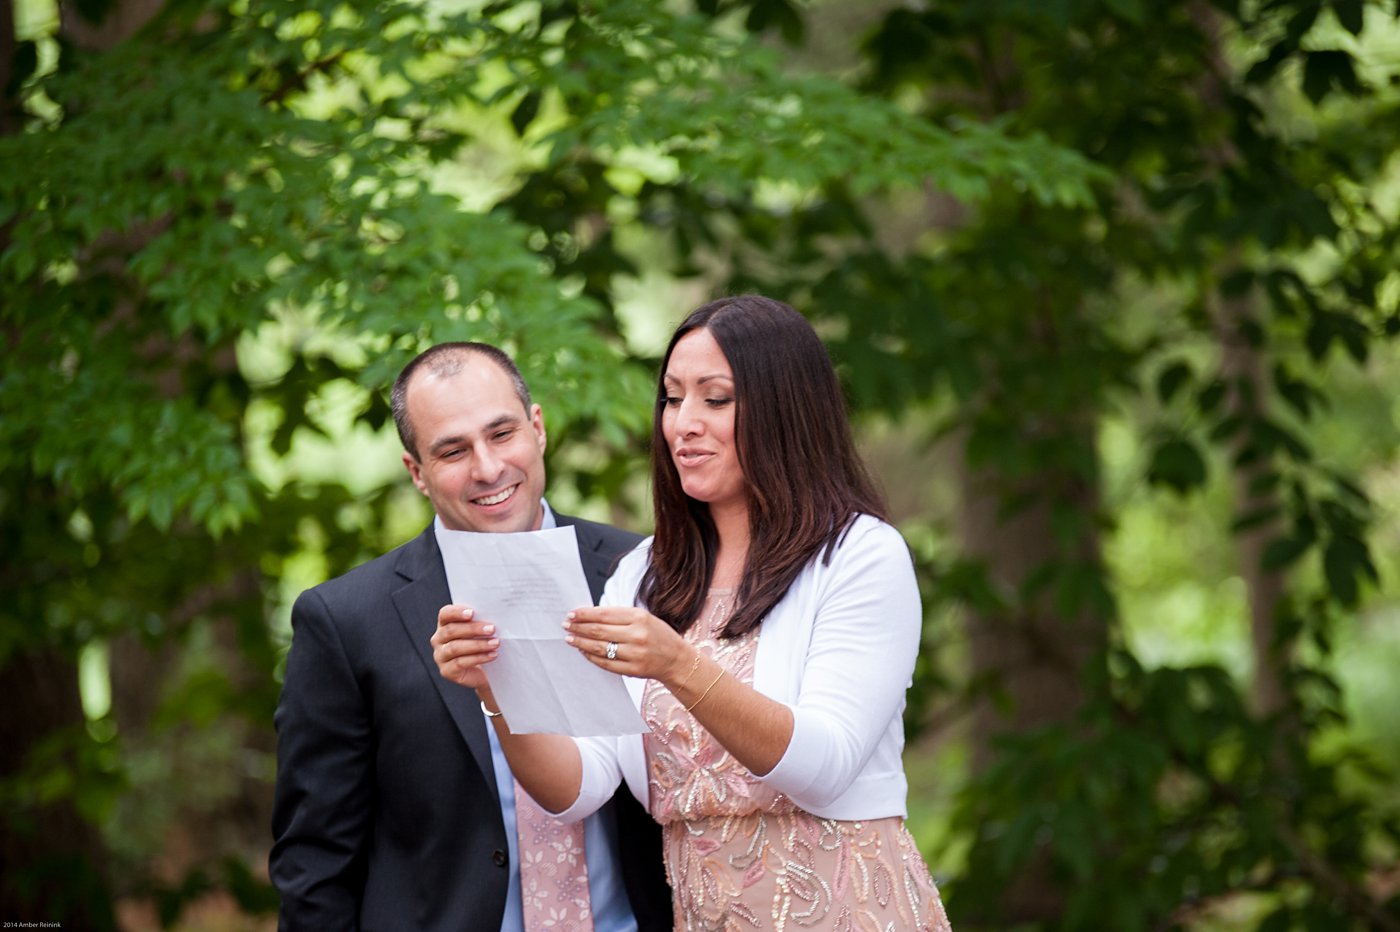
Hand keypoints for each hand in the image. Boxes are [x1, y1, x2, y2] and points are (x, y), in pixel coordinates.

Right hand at [431, 604, 499, 690]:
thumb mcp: (481, 631)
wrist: (486, 672)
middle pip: (451, 630)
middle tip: (492, 629)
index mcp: (444, 624)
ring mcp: (440, 656)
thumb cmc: (483, 645)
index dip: (457, 612)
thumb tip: (492, 612)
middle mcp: (438, 639)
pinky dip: (478, 658)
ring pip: (455, 647)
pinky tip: (492, 655)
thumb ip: (481, 621)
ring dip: (477, 644)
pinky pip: (460, 663)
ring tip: (495, 643)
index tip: (473, 613)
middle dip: (473, 629)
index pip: (445, 614)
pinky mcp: (446, 671)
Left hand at [564, 605, 693, 684]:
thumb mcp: (644, 618)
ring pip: (599, 648)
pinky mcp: (632, 670)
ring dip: (581, 643)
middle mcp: (637, 635)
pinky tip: (583, 652)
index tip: (572, 614)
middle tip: (566, 625)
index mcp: (639, 617)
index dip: (585, 614)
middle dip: (579, 628)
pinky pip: (605, 663)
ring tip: (570, 639)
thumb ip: (620, 616)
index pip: (604, 614)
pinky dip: (591, 657)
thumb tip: (589, 616)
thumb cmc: (658, 635)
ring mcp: (635, 654)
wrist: (677, 660)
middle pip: (599, 631)